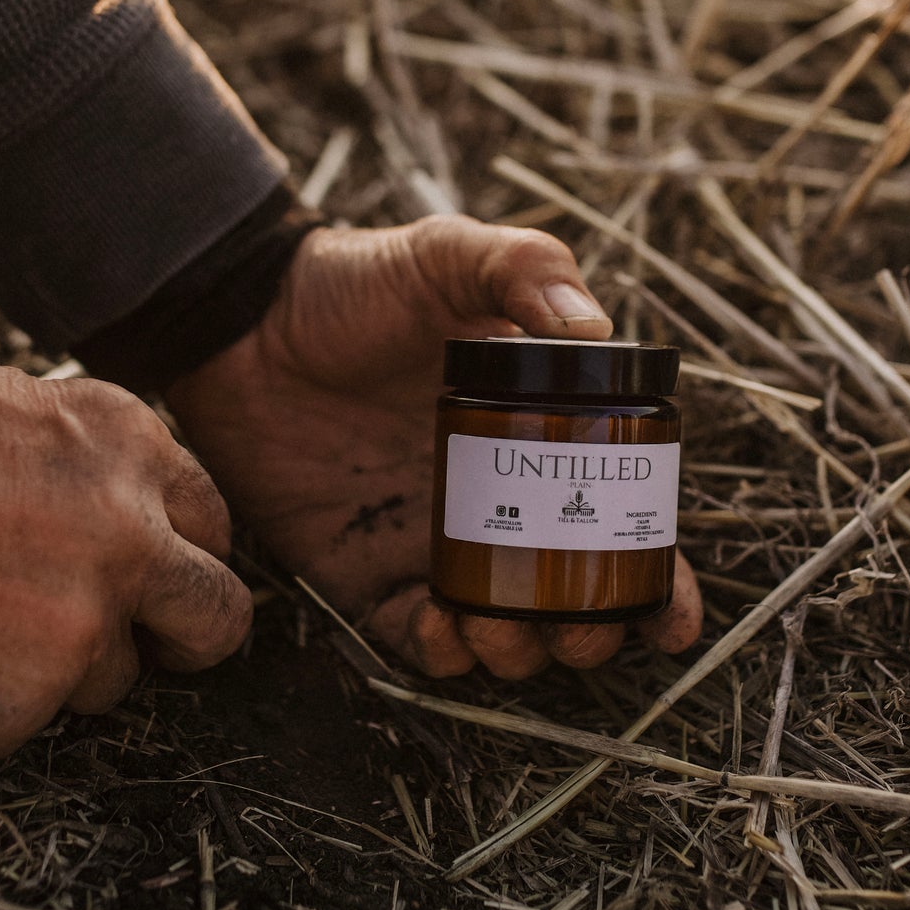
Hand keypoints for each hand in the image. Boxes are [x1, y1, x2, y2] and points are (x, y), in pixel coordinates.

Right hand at [0, 357, 250, 755]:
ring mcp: (81, 627)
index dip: (176, 550)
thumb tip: (108, 500)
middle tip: (138, 642)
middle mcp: (128, 533)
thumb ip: (73, 459)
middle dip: (185, 634)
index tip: (153, 571)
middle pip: (216, 613)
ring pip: (114, 678)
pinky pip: (27, 719)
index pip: (208, 517)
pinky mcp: (22, 706)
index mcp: (121, 442)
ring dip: (60, 669)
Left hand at [168, 217, 701, 679]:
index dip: (659, 581)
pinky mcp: (362, 573)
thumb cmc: (352, 283)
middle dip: (592, 633)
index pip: (620, 526)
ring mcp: (432, 543)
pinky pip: (415, 640)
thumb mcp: (446, 256)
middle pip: (575, 599)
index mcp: (537, 443)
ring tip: (503, 626)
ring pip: (504, 634)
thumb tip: (592, 324)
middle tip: (576, 626)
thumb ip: (522, 268)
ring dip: (520, 650)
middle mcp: (498, 503)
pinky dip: (441, 653)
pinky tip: (445, 627)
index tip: (669, 612)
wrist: (241, 323)